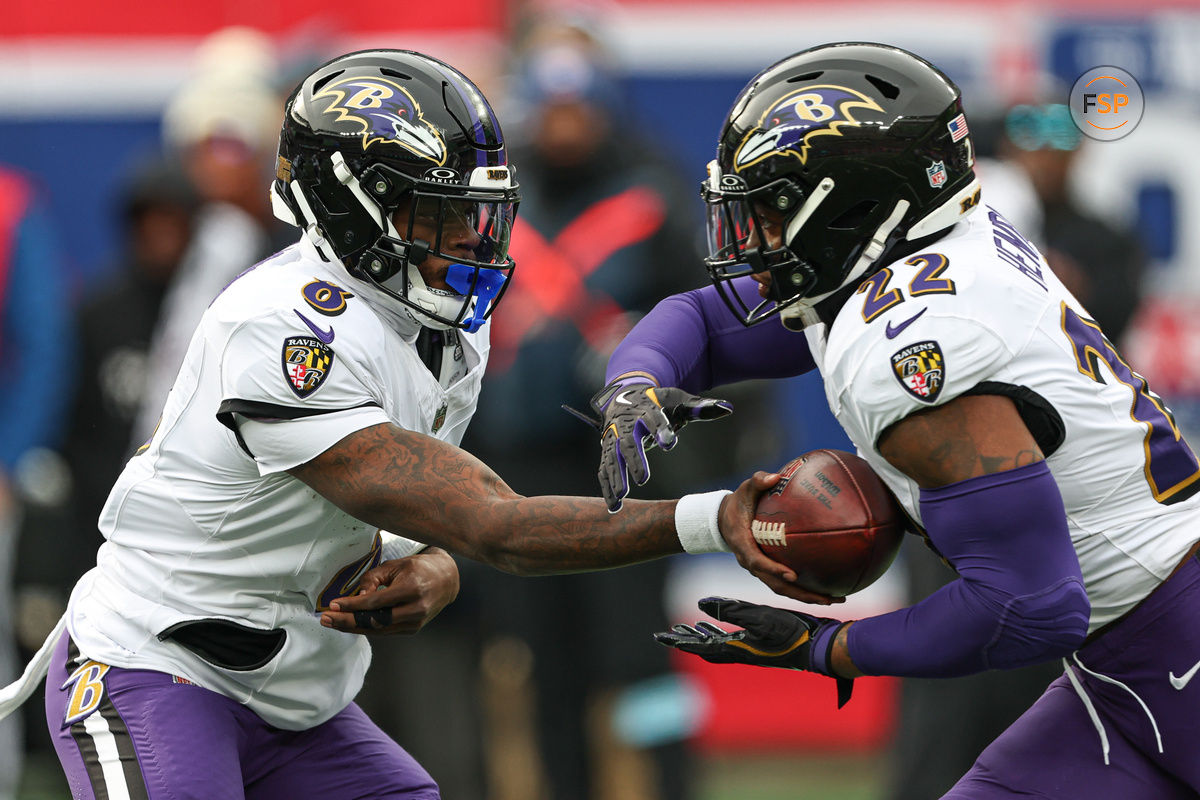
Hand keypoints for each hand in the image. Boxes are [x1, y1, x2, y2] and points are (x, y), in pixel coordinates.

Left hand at [320, 548, 459, 635]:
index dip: (352, 605)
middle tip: (326, 619)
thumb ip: (373, 578)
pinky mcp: (413, 629)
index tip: (334, 605)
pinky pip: (385, 631)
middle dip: (347, 621)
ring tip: (333, 623)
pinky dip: (367, 628)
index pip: (375, 602)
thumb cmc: (418, 569)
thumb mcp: (395, 566)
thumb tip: (357, 596)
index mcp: (411, 589)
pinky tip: (351, 624)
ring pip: (378, 630)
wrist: (446, 580)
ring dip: (353, 628)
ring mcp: (415, 622)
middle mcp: (415, 608)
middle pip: (375, 621)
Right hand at [588, 380, 731, 511]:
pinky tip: (613, 506)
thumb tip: (727, 408)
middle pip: (628, 441)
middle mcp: (625, 423)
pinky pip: (604, 469)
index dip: (660, 429)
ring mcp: (613, 437)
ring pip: (612, 458)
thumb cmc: (657, 402)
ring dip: (616, 477)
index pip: (652, 417)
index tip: (670, 442)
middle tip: (643, 479)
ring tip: (621, 496)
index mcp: (645, 408)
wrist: (623, 395)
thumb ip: (700, 407)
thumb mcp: (678, 401)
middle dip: (635, 460)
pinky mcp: (607, 450)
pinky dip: (607, 487)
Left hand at [655, 596, 853, 706]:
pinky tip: (717, 624)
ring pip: (716, 644)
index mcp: (736, 648)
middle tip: (667, 635)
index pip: (700, 646)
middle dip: (685, 640)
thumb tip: (701, 605)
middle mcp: (739, 651)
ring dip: (700, 636)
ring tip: (687, 629)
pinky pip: (730, 640)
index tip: (661, 637)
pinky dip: (718, 632)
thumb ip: (730, 610)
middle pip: (704, 647)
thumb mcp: (759, 617)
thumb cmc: (790, 633)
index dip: (680, 641)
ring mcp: (749, 649)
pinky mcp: (758, 644)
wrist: (817, 647)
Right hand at [719, 472, 844, 604]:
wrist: (723, 519)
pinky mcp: (766, 569)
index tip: (793, 575)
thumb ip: (757, 481)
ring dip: (806, 596)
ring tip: (834, 598)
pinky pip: (784, 582)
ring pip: (781, 588)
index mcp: (743, 544)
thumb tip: (775, 476)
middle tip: (828, 598)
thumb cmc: (737, 503)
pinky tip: (825, 587)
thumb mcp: (744, 489)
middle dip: (801, 594)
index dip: (773, 570)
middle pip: (775, 584)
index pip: (757, 562)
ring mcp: (759, 568)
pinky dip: (803, 587)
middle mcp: (750, 561)